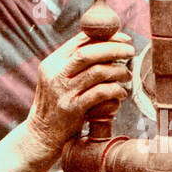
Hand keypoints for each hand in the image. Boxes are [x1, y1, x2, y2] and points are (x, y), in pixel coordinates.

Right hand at [25, 30, 134, 159]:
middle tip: (130, 52)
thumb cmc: (57, 105)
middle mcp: (56, 74)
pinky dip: (115, 90)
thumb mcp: (58, 79)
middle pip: (88, 53)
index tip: (124, 38)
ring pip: (97, 72)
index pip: (80, 40)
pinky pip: (100, 93)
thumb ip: (75, 64)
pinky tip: (121, 93)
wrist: (41, 135)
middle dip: (114, 49)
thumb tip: (106, 46)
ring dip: (118, 71)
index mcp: (53, 62)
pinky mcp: (72, 109)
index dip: (106, 36)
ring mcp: (63, 92)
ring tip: (127, 76)